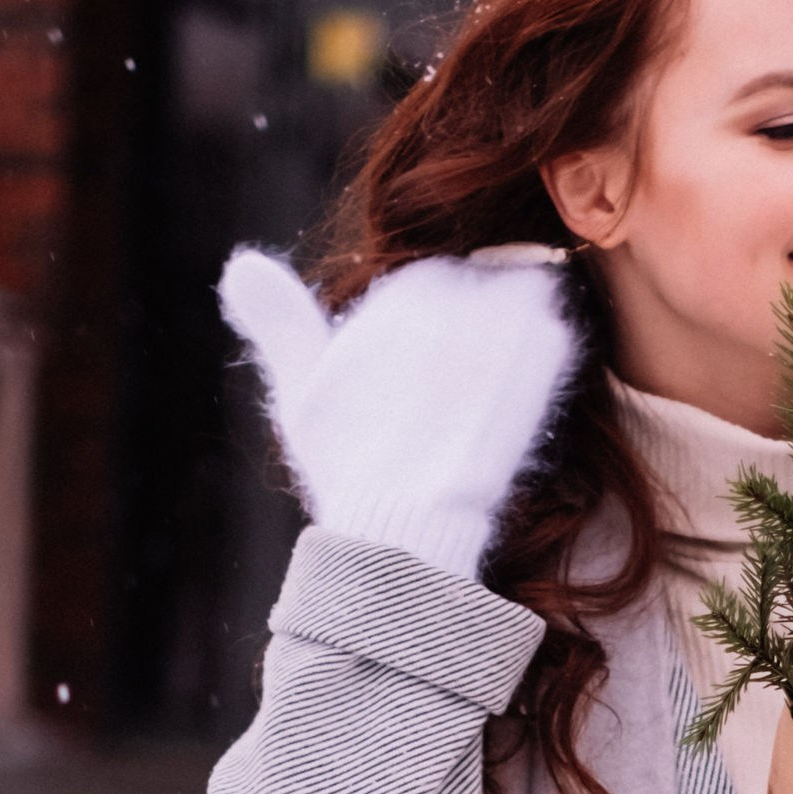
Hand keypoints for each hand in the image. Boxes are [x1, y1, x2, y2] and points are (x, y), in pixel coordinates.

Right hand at [218, 244, 581, 578]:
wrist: (402, 529)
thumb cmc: (347, 469)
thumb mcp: (299, 390)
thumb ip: (280, 321)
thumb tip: (240, 264)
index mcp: (392, 299)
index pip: (429, 276)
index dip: (432, 318)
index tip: (425, 367)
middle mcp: (445, 305)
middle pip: (481, 284)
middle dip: (478, 319)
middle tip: (462, 383)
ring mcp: (494, 337)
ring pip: (523, 299)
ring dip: (514, 330)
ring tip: (493, 383)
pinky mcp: (534, 373)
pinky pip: (552, 336)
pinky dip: (542, 354)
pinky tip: (520, 391)